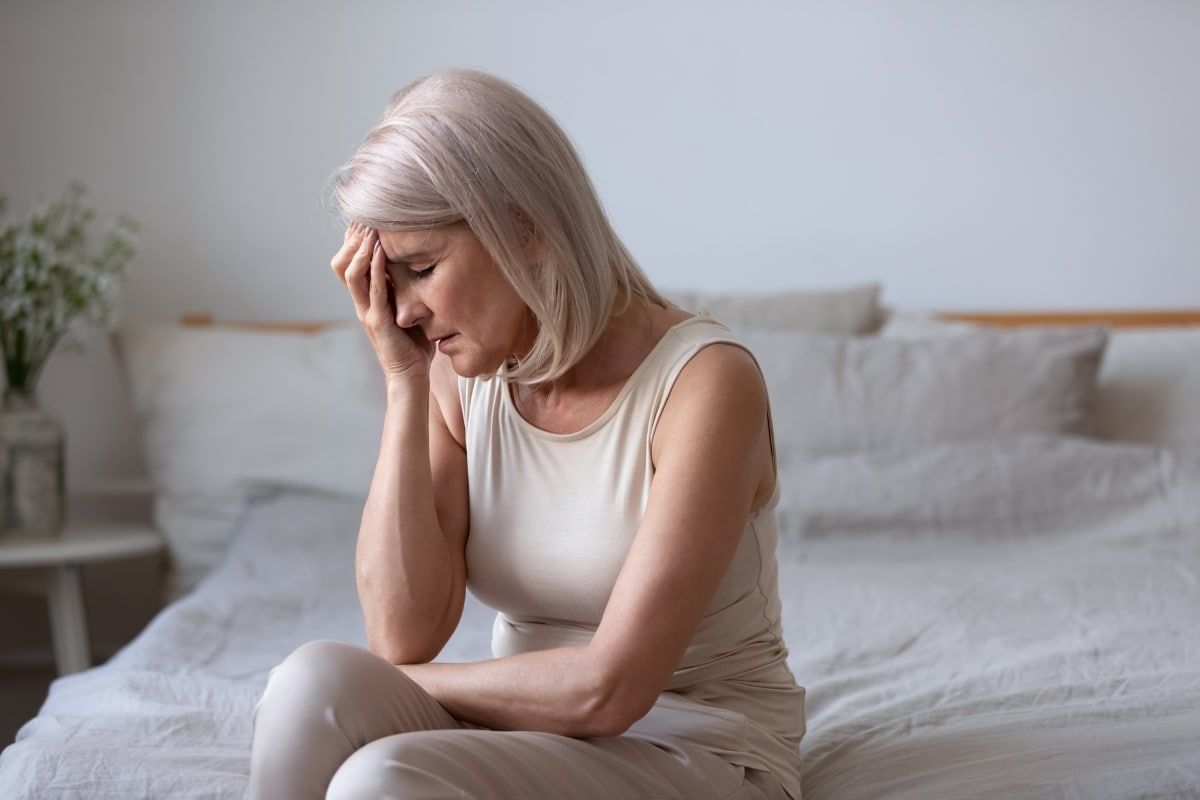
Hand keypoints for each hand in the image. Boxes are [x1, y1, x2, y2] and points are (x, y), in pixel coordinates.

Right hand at [331, 221, 434, 382]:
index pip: (349, 261)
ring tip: (370, 227)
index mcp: (365, 298)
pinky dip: (375, 268)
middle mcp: (361, 302)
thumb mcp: (406, 306)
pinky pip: (372, 290)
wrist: (410, 375)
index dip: (352, 239)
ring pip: (351, 273)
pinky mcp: (378, 322)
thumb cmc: (412, 342)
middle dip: (352, 238)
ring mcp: (366, 311)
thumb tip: (416, 259)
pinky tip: (380, 250)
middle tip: (364, 215)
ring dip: (360, 248)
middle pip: (342, 263)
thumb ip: (403, 286)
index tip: (364, 216)